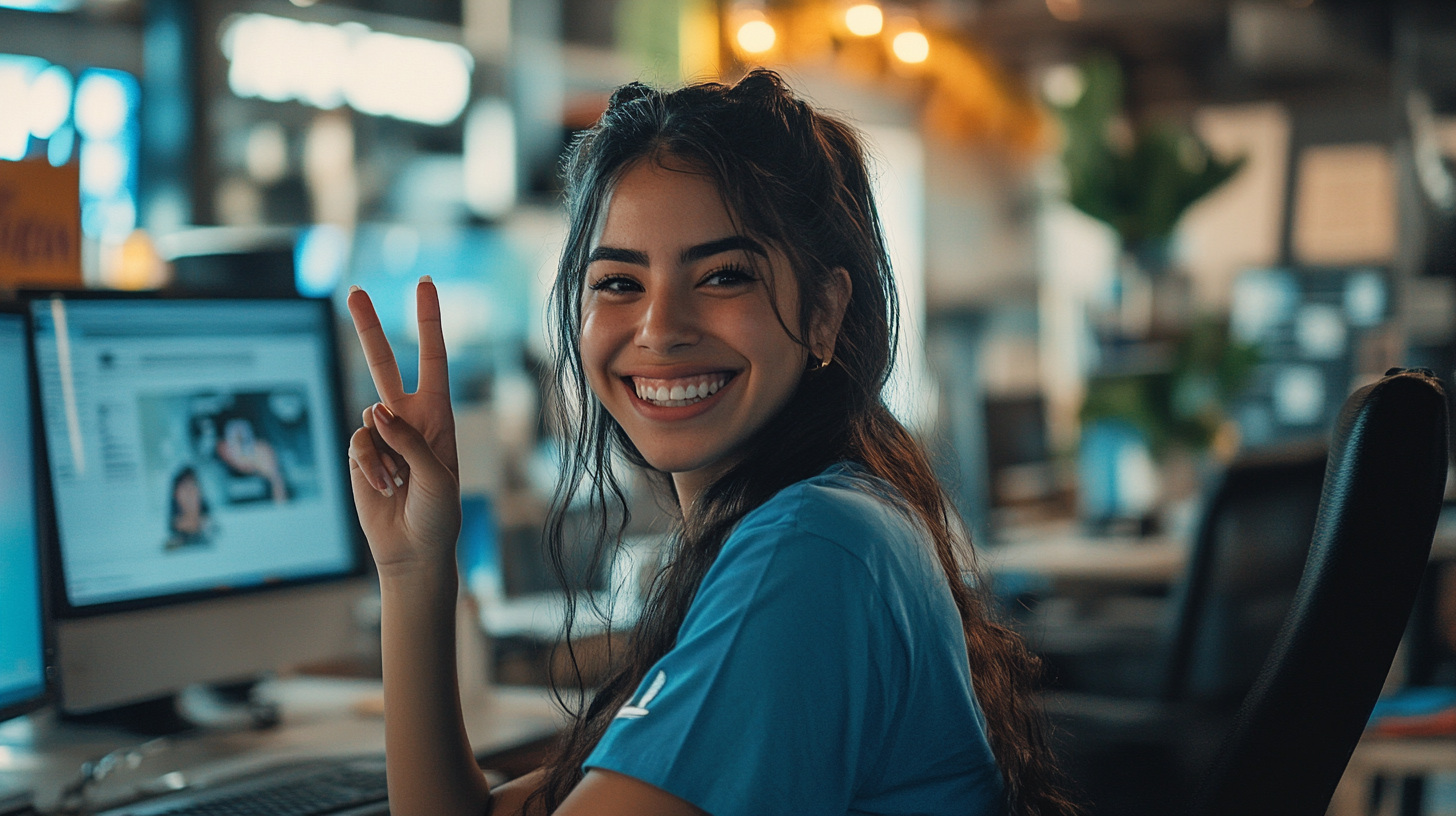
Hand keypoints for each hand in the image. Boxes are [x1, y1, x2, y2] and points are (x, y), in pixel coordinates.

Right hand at [346, 278, 461, 576]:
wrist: (413, 549)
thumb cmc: (438, 514)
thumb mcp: (437, 475)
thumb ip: (409, 439)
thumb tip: (375, 410)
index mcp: (438, 415)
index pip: (432, 359)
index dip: (428, 322)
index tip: (425, 284)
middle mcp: (407, 418)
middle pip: (384, 363)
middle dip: (369, 327)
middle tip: (354, 291)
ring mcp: (380, 435)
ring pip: (368, 417)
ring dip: (383, 454)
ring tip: (400, 483)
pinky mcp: (359, 454)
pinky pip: (356, 444)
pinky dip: (369, 466)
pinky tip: (382, 486)